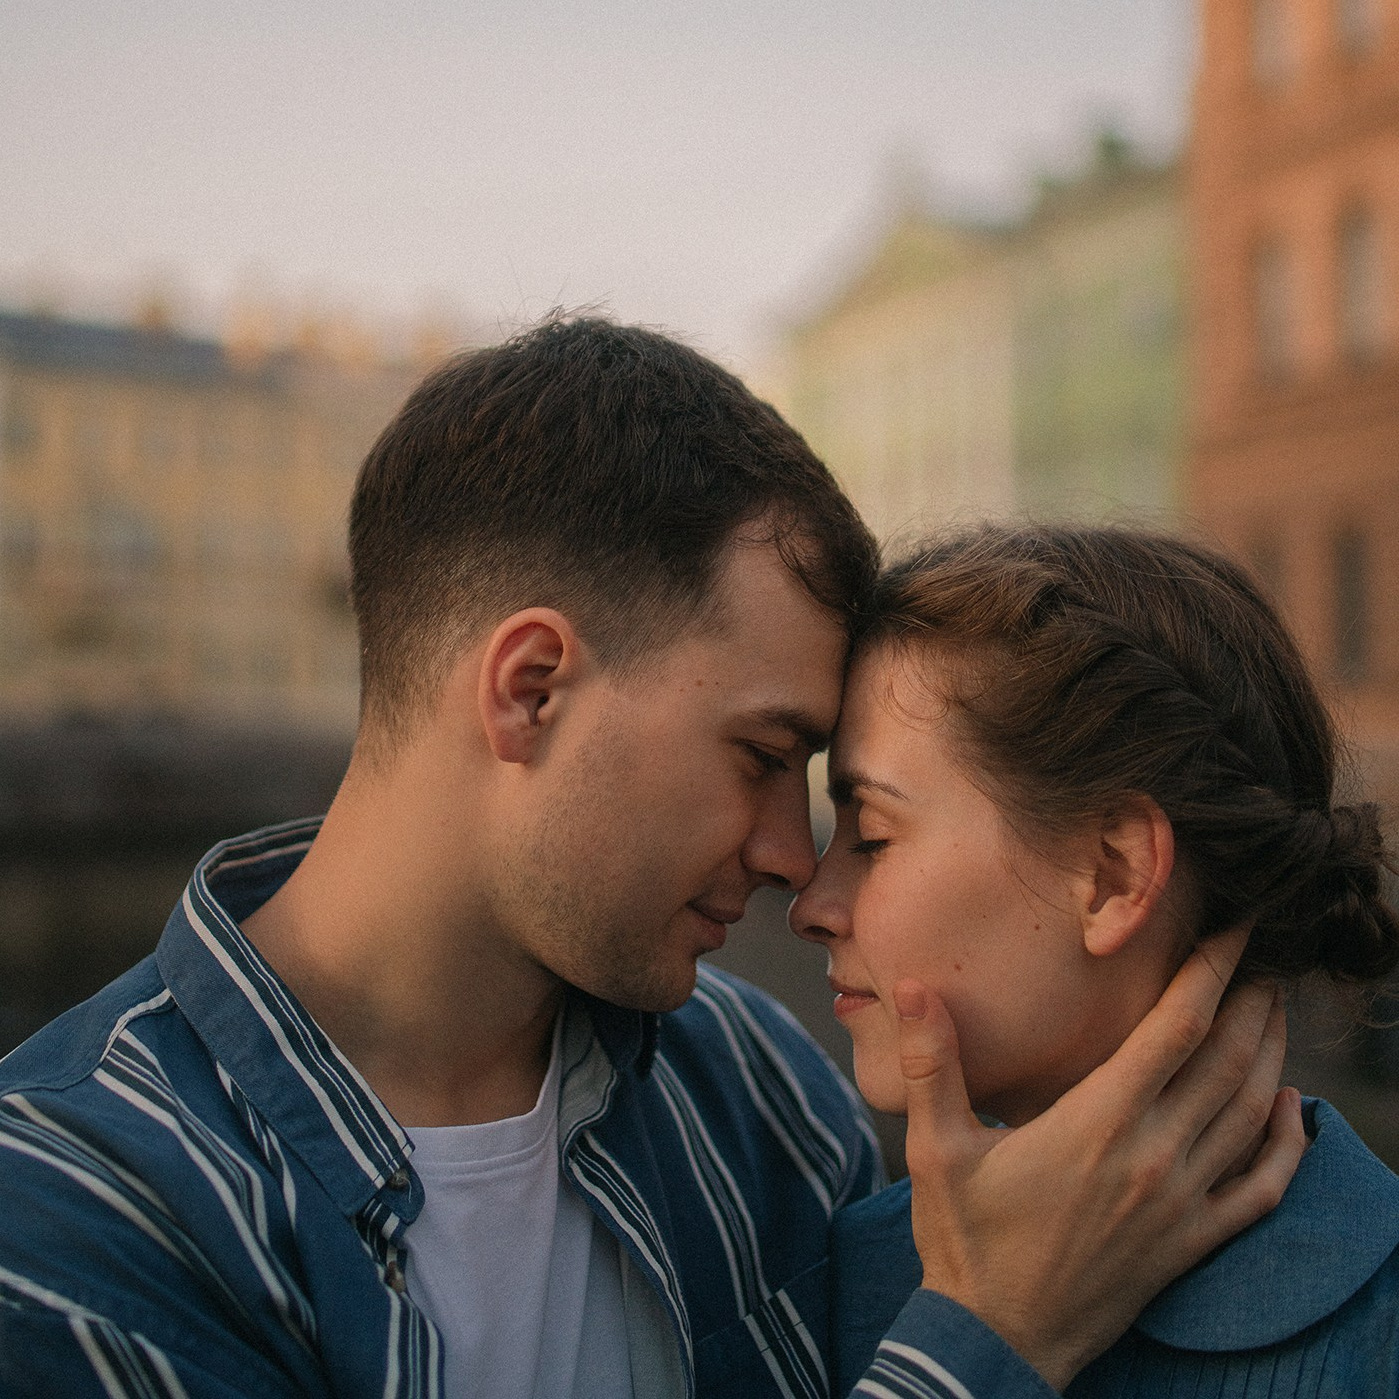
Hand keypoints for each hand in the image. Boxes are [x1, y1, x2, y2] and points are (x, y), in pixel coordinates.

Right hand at [897, 925, 1305, 1391]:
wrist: (998, 1341)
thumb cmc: (966, 1241)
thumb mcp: (935, 1148)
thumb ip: (933, 1063)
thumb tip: (912, 985)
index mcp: (1097, 1124)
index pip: (1175, 1030)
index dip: (1210, 973)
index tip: (1234, 932)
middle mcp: (1152, 1157)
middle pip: (1226, 1062)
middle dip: (1252, 1001)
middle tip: (1265, 956)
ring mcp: (1179, 1203)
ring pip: (1249, 1114)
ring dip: (1271, 1055)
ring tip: (1276, 1010)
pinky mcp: (1190, 1242)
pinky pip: (1261, 1189)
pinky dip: (1287, 1145)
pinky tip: (1294, 1112)